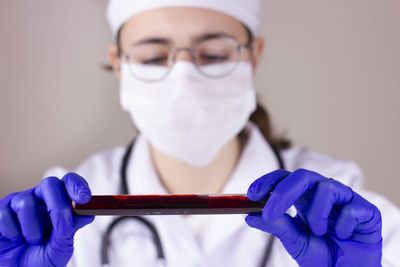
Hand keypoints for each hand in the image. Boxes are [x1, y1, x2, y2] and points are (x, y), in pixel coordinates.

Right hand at [0, 173, 93, 266]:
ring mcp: (18, 204)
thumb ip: (72, 228)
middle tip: (63, 228)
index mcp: (58, 202)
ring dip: (33, 227)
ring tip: (34, 241)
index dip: (77, 185)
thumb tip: (87, 213)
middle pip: (50, 184)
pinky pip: (5, 214)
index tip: (85, 198)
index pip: (68, 182)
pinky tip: (15, 239)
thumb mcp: (61, 247)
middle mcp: (39, 199)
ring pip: (27, 202)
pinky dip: (13, 231)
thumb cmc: (40, 259)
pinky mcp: (0, 212)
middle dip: (58, 207)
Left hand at [245, 169, 381, 266]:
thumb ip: (276, 226)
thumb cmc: (322, 255)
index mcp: (305, 198)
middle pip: (303, 176)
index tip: (252, 194)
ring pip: (326, 187)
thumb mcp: (294, 241)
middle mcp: (323, 194)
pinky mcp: (366, 211)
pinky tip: (342, 235)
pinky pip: (351, 208)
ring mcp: (345, 200)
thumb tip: (250, 215)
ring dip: (316, 213)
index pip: (285, 179)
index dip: (268, 181)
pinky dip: (342, 225)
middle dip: (284, 191)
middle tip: (271, 211)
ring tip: (319, 232)